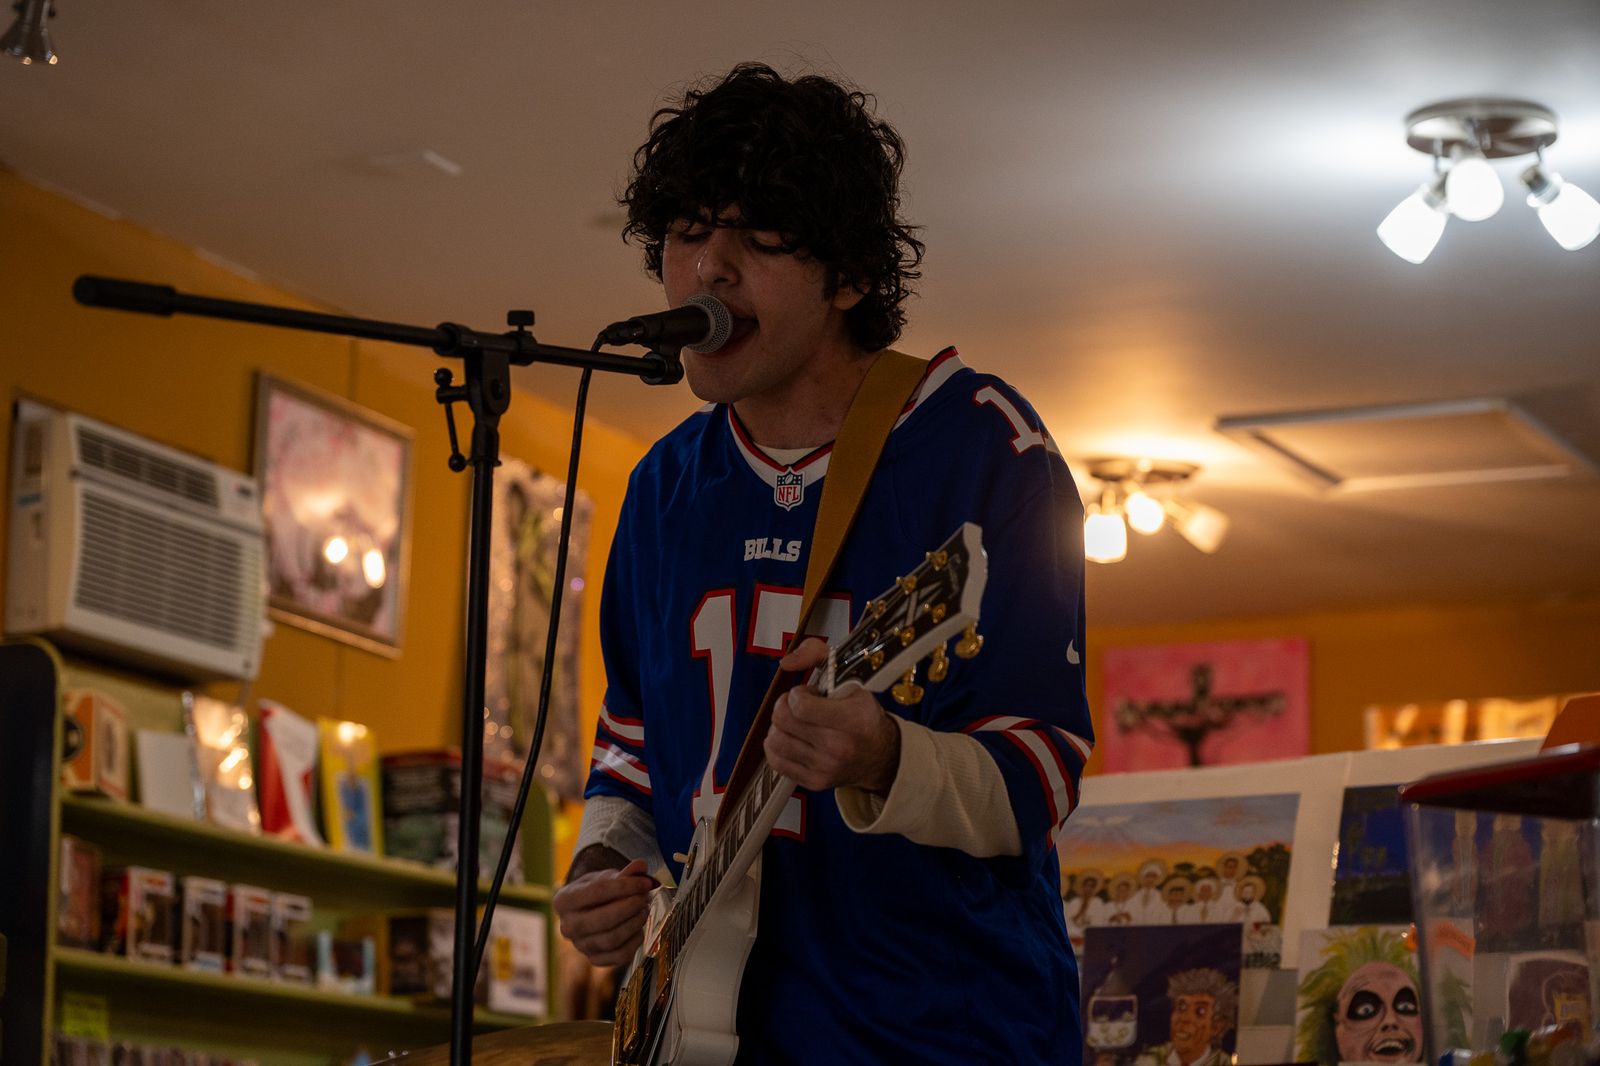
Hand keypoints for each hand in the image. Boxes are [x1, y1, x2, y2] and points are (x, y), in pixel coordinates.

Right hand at [553, 854, 655, 966]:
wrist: (590, 911)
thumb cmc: (598, 891)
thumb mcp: (606, 877)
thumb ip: (625, 872)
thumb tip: (641, 865)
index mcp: (564, 900)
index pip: (598, 891)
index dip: (626, 886)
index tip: (645, 882)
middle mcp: (567, 926)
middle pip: (603, 919)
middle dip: (630, 907)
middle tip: (645, 897)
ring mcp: (580, 946)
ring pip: (612, 939)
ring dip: (635, 923)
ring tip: (644, 909)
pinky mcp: (594, 960)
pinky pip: (619, 955)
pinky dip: (635, 941)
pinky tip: (639, 928)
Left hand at [763, 637, 900, 792]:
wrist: (881, 756)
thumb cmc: (863, 716)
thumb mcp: (852, 679)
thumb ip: (818, 656)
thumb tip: (786, 662)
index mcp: (851, 720)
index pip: (800, 706)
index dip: (796, 694)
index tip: (808, 694)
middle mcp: (837, 748)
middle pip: (783, 721)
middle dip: (785, 706)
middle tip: (799, 706)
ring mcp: (824, 768)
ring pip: (775, 741)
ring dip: (779, 726)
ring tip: (795, 723)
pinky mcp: (813, 783)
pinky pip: (776, 761)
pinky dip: (777, 746)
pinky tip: (791, 738)